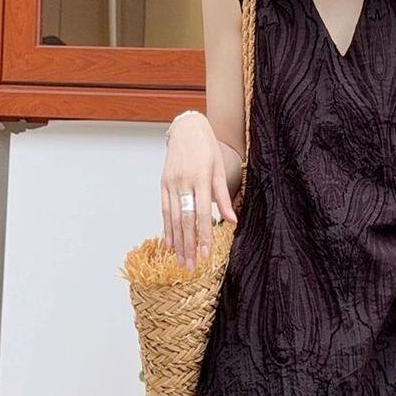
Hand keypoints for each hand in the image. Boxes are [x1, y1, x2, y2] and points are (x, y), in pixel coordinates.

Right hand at [160, 111, 237, 269]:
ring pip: (173, 218)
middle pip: (185, 220)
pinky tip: (168, 244)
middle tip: (190, 267)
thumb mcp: (219, 168)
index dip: (203, 235)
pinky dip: (166, 229)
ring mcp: (170, 184)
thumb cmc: (206, 148)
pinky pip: (165, 210)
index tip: (206, 254)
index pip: (202, 213)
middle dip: (188, 245)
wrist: (186, 128)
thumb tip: (232, 221)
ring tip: (180, 262)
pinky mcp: (163, 184)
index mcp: (200, 178)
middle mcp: (183, 182)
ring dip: (176, 242)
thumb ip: (224, 196)